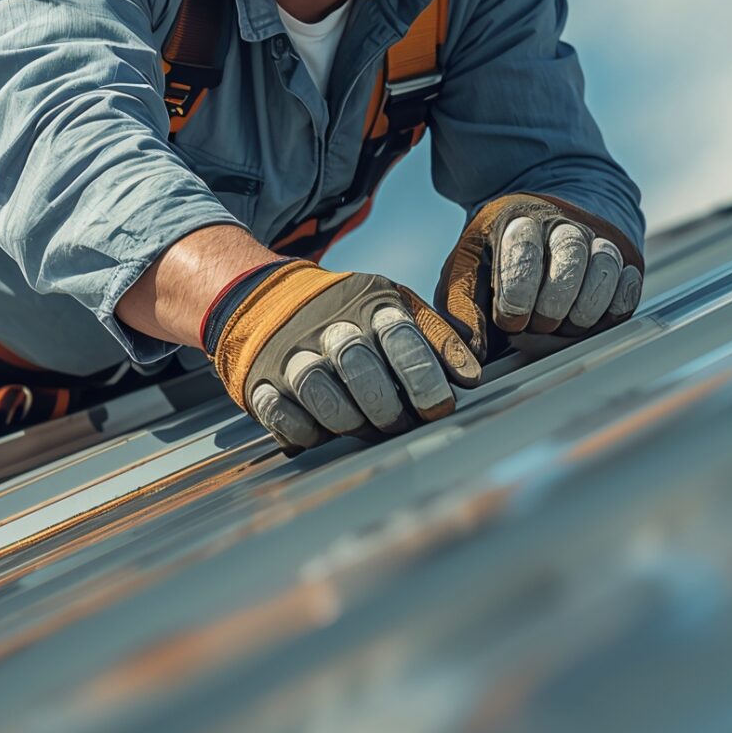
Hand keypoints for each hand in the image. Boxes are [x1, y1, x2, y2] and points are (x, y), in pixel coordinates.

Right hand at [205, 262, 482, 453]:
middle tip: (401, 424)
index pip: (400, 338)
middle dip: (385, 405)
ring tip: (365, 427)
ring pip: (318, 387)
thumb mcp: (396, 308)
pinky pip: (279, 411)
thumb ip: (436, 338)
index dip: (423, 376)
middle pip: (359, 365)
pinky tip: (323, 432)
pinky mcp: (260, 380)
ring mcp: (291, 353)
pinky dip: (305, 428)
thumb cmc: (352, 315)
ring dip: (347, 418)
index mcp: (369, 304)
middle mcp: (329, 326)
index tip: (439, 406)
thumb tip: (471, 377)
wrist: (270, 301)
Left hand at [436, 193, 643, 359]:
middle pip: (570, 256)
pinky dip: (612, 310)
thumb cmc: (497, 262)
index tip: (511, 321)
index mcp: (517, 220)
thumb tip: (470, 362)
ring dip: (584, 311)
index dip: (517, 297)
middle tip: (538, 325)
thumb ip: (462, 314)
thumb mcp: (468, 276)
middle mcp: (562, 222)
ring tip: (564, 325)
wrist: (543, 227)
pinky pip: (629, 286)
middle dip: (552, 305)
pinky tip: (589, 318)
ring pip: (605, 268)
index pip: (524, 252)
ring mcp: (597, 238)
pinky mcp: (625, 260)